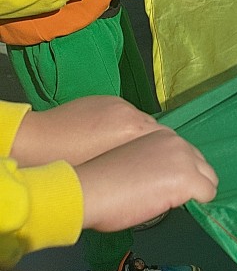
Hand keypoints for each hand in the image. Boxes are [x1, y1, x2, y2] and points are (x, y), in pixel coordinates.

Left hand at [10, 96, 162, 166]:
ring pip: (138, 119)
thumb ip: (136, 161)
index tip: (157, 161)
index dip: (161, 150)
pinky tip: (107, 135)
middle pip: (154, 127)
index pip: (164, 136)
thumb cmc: (70, 164)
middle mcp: (128, 113)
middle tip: (141, 158)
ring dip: (134, 132)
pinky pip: (124, 112)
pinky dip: (121, 123)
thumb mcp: (112, 170)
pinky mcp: (105, 100)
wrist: (38, 143)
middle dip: (150, 141)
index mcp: (132, 131)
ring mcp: (116, 104)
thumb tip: (147, 162)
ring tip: (121, 147)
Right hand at [77, 128, 218, 231]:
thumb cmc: (99, 179)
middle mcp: (177, 142)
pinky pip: (208, 193)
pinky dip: (196, 203)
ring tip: (168, 201)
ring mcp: (185, 159)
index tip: (166, 183)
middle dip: (191, 180)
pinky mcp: (188, 179)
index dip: (178, 171)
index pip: (186, 154)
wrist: (88, 188)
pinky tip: (175, 205)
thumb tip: (161, 177)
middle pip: (201, 164)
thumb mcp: (131, 159)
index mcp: (160, 135)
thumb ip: (152, 162)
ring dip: (193, 191)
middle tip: (169, 195)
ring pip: (208, 178)